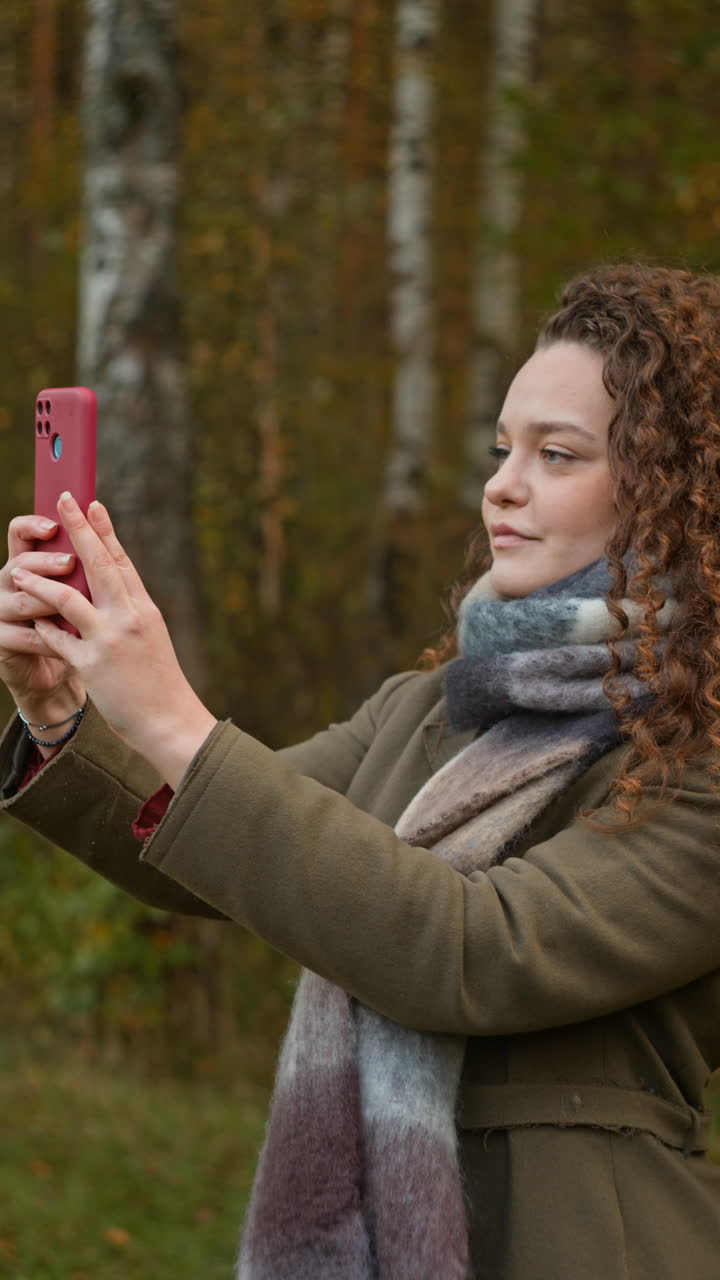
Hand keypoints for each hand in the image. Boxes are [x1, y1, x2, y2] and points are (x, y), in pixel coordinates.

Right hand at [0, 514, 84, 713]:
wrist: (58, 677)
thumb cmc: (75, 628)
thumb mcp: (83, 595)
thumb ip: (85, 571)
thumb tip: (107, 540)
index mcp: (28, 563)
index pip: (20, 532)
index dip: (33, 525)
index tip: (56, 524)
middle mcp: (8, 582)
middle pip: (20, 562)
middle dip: (46, 562)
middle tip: (70, 562)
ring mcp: (0, 611)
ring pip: (22, 601)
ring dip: (48, 601)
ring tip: (72, 603)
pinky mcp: (1, 642)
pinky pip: (27, 638)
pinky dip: (52, 641)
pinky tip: (71, 641)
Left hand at [9, 494, 216, 787]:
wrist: (171, 721)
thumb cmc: (160, 681)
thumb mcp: (151, 637)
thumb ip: (129, 611)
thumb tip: (108, 587)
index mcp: (144, 609)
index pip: (122, 561)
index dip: (105, 530)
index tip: (92, 504)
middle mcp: (129, 618)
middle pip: (100, 564)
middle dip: (79, 530)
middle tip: (64, 501)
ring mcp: (110, 640)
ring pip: (69, 598)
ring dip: (40, 581)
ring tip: (18, 569)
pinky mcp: (93, 665)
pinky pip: (59, 639)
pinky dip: (43, 626)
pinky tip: (32, 620)